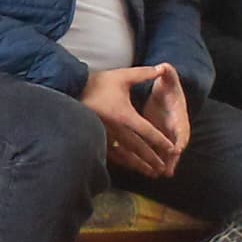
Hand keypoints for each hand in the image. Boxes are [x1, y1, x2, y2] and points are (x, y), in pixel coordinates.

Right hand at [85, 65, 186, 179]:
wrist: (70, 90)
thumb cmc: (97, 83)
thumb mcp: (122, 76)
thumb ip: (143, 74)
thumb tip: (161, 68)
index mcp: (125, 115)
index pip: (147, 131)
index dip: (160, 140)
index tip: (170, 149)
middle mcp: (116, 129)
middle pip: (138, 147)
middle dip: (152, 158)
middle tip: (163, 168)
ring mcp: (105, 136)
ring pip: (126, 154)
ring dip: (139, 164)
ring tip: (150, 172)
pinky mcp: (97, 138)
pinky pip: (112, 154)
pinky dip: (123, 162)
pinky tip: (129, 166)